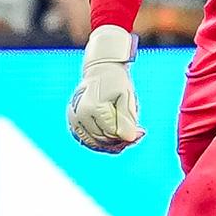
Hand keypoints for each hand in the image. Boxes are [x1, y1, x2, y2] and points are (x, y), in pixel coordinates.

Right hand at [66, 24, 144, 153]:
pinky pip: (89, 141)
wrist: (101, 71)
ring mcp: (74, 120)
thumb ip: (127, 119)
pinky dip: (103, 142)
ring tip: (127, 134)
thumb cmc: (115, 82)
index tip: (142, 131)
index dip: (129, 135)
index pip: (113, 133)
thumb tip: (130, 138)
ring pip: (96, 144)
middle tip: (138, 134)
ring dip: (113, 144)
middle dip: (122, 140)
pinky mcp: (73, 124)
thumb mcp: (126, 97)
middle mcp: (79, 116)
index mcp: (92, 108)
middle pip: (104, 140)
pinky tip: (116, 137)